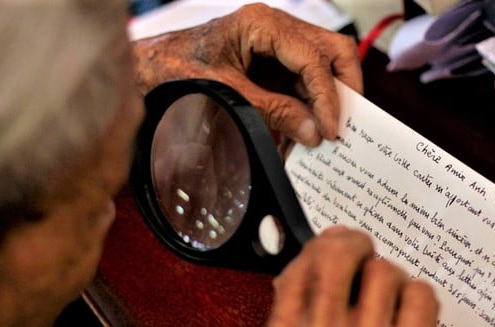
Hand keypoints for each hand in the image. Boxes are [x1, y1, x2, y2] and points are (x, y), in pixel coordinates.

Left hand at [131, 3, 361, 147]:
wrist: (148, 68)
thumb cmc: (176, 70)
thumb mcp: (228, 96)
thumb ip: (273, 113)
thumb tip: (314, 132)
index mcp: (262, 24)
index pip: (314, 58)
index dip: (328, 96)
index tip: (331, 129)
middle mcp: (274, 27)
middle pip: (331, 50)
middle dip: (343, 87)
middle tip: (345, 123)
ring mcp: (274, 43)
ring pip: (321, 65)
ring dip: (325, 100)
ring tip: (324, 134)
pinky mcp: (270, 61)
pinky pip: (300, 82)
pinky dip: (305, 106)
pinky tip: (303, 131)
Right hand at [253, 225, 445, 326]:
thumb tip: (299, 273)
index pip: (296, 271)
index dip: (318, 249)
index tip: (332, 246)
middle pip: (335, 255)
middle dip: (354, 245)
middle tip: (363, 252)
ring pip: (383, 271)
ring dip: (390, 280)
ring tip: (390, 303)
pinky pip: (419, 292)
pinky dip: (419, 300)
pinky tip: (411, 321)